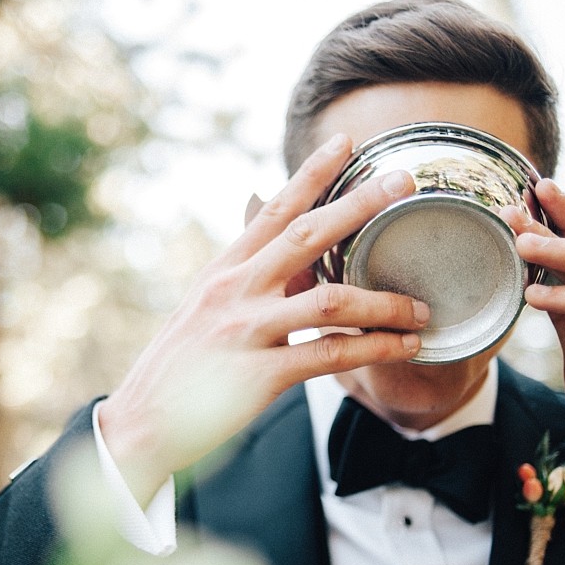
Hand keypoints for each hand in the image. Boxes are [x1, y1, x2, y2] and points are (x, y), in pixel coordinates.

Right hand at [99, 134, 430, 502]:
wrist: (143, 421)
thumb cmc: (182, 364)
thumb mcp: (206, 306)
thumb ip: (246, 276)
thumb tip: (277, 245)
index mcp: (223, 270)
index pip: (272, 210)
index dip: (310, 174)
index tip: (345, 144)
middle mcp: (234, 290)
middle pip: (306, 235)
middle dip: (359, 205)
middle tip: (404, 183)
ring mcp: (246, 330)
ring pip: (330, 299)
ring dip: (384, 301)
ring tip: (421, 307)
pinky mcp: (260, 375)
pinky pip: (331, 354)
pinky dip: (375, 348)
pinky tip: (404, 346)